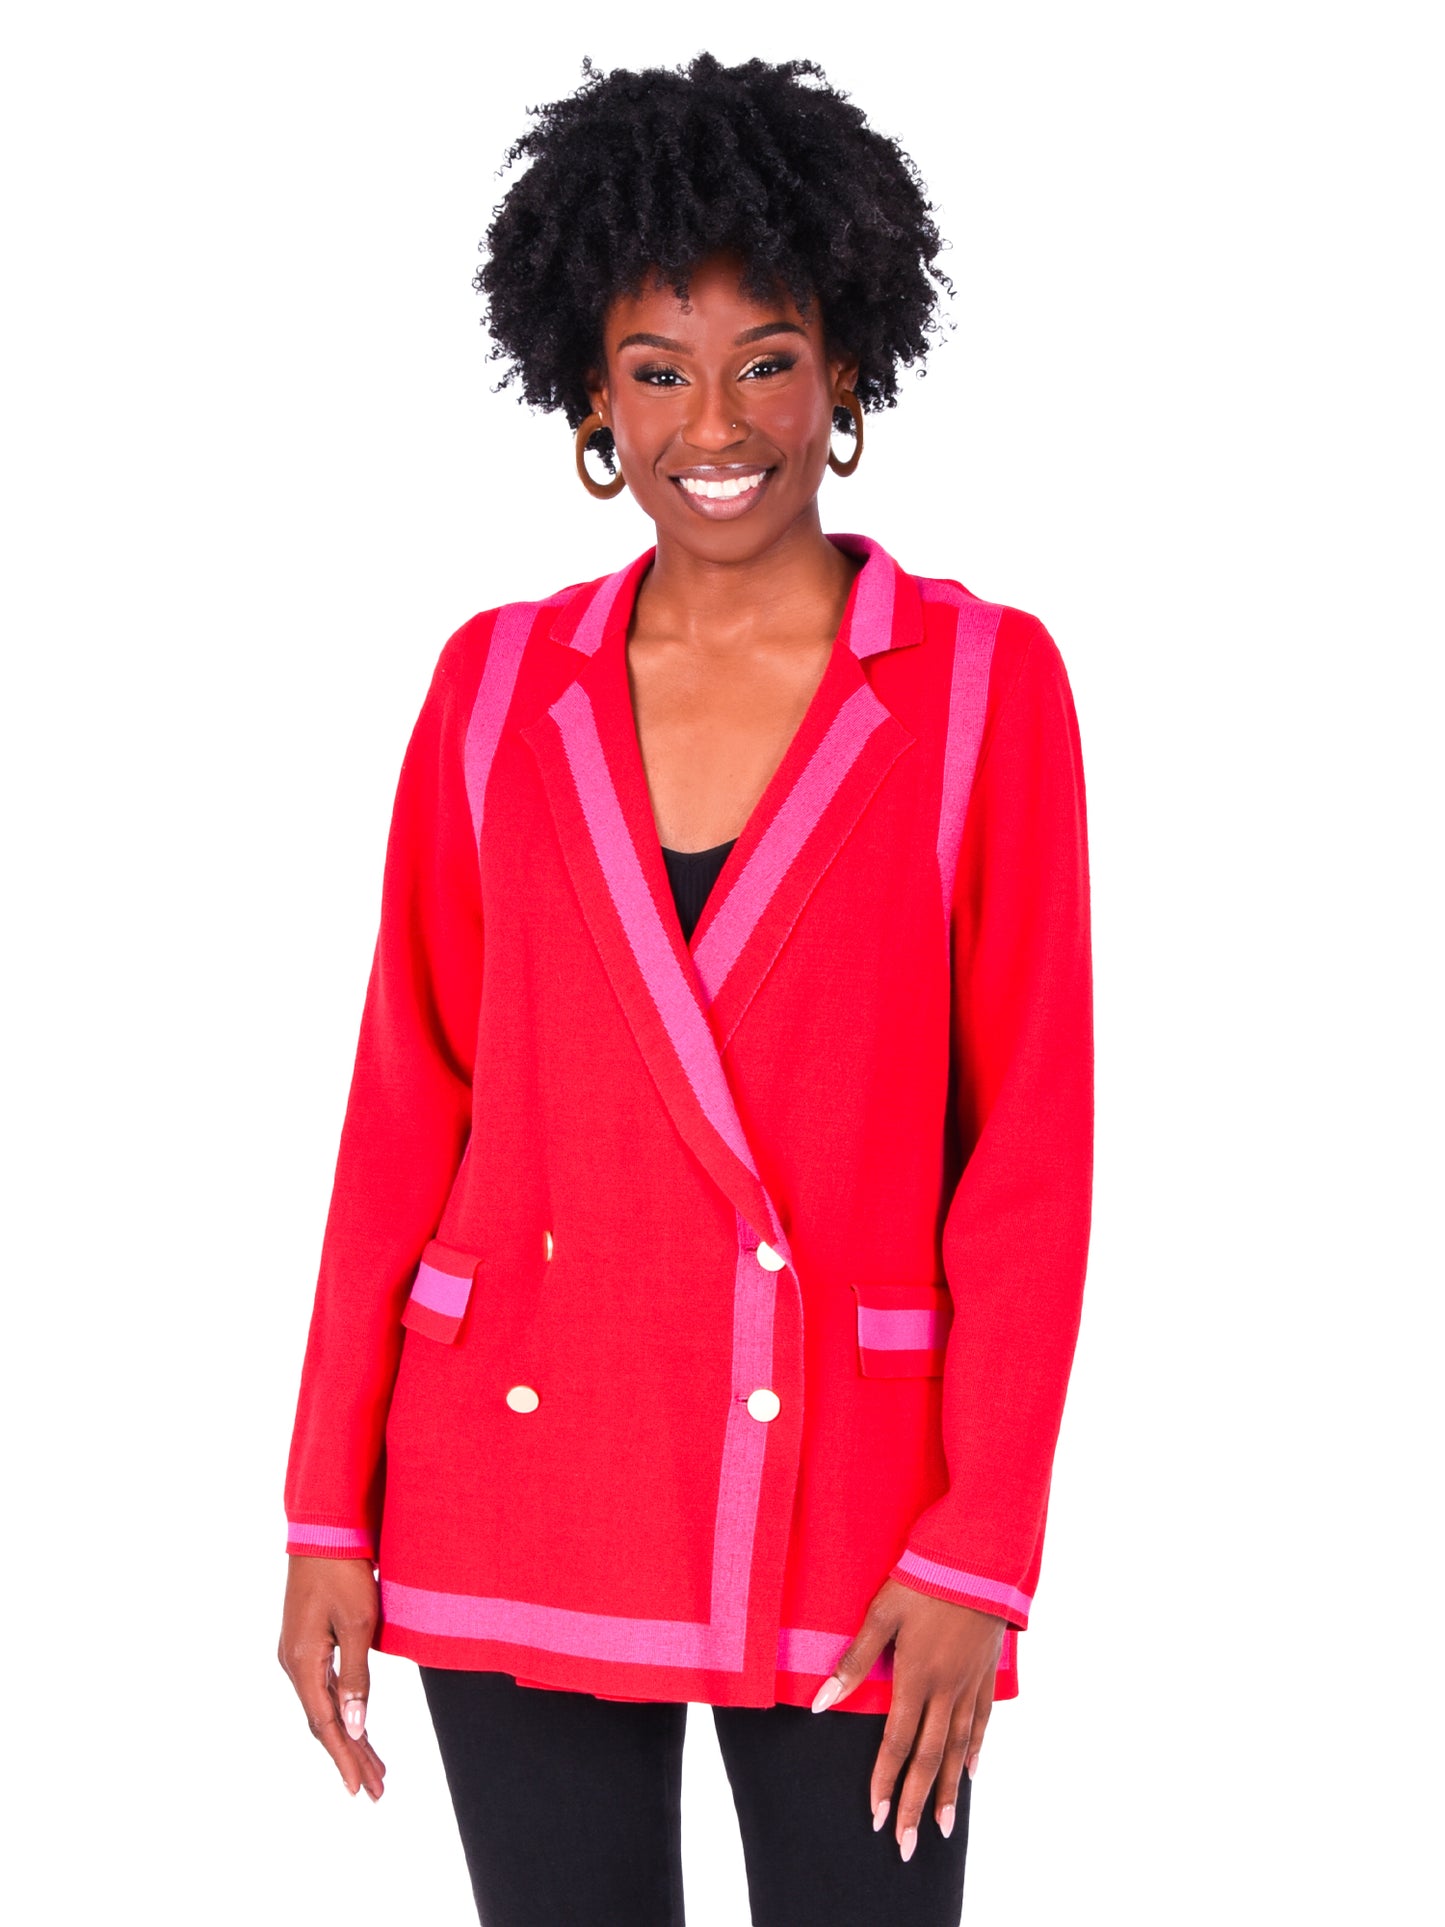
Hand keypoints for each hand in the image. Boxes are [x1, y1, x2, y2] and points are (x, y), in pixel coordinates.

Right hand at [278, 1555, 386, 1799]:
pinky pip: (323, 1687)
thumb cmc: (343, 1572)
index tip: (360, 1789)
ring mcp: (297, 1653)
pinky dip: (342, 1710)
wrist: (324, 1530)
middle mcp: (293, 1663)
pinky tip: (356, 1724)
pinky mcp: (305, 1642)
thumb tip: (353, 1726)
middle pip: (323, 1722)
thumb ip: (355, 1678)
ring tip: (375, 1766)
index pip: (325, 1725)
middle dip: (352, 1755)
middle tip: (376, 1788)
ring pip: (324, 1707)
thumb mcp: (357, 1625)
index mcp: (302, 1663)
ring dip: (349, 1735)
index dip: (345, 1758)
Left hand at [811, 1576, 1004, 1859]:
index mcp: (915, 1678)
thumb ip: (854, 1661)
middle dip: (916, 1804)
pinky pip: (983, 1722)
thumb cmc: (921, 1579)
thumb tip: (821, 1702)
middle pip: (929, 1758)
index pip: (896, 1744)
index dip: (885, 1782)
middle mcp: (945, 1690)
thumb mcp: (881, 1614)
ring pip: (958, 1749)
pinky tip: (971, 1775)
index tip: (878, 1818)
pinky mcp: (986, 1673)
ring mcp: (970, 1684)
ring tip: (943, 1827)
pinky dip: (976, 1751)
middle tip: (909, 1847)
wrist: (975, 1557)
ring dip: (948, 1790)